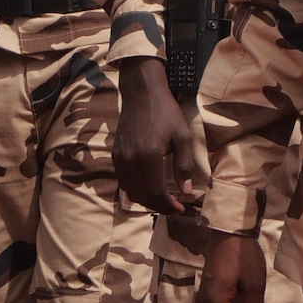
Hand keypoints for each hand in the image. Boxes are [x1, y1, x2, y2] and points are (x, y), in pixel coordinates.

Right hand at [115, 56, 210, 217]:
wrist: (141, 94)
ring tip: (164, 200)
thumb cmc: (166, 113)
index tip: (181, 208)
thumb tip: (187, 192)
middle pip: (142, 196)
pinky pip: (124, 182)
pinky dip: (136, 191)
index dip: (169, 206)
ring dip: (147, 201)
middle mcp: (130, 161)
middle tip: (174, 207)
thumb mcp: (183, 137)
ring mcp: (120, 159)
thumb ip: (184, 166)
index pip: (156, 193)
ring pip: (131, 192)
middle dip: (159, 206)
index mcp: (149, 156)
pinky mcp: (115, 156)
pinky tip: (150, 188)